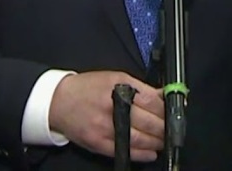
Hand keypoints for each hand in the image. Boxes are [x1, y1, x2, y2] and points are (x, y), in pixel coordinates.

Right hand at [49, 71, 164, 161]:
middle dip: (164, 127)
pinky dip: (141, 154)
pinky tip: (151, 152)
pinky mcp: (98, 143)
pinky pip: (125, 151)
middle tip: (171, 129)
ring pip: (140, 139)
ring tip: (163, 140)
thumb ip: (140, 87)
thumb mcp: (114, 77)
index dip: (166, 109)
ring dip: (156, 142)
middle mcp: (112, 107)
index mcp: (118, 88)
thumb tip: (163, 95)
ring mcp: (105, 127)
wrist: (57, 101)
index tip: (174, 112)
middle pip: (149, 122)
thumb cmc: (87, 88)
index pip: (152, 102)